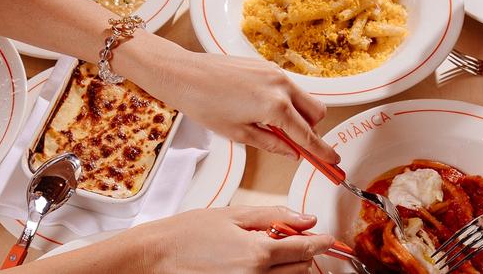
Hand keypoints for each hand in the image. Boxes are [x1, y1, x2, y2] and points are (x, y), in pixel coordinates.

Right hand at [128, 206, 333, 272]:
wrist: (155, 257)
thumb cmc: (186, 234)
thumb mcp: (231, 215)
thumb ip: (272, 215)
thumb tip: (305, 218)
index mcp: (257, 253)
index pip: (304, 249)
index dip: (320, 242)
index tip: (327, 238)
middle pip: (301, 270)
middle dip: (302, 254)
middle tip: (287, 240)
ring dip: (288, 268)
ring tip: (266, 252)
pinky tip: (255, 265)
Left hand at [142, 51, 338, 162]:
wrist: (184, 74)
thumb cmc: (205, 104)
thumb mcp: (238, 133)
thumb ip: (272, 144)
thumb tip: (292, 153)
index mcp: (275, 107)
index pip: (307, 134)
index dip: (321, 151)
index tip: (332, 161)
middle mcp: (281, 86)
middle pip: (316, 113)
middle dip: (312, 131)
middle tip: (296, 144)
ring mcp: (276, 72)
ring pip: (303, 98)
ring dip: (298, 115)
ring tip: (271, 126)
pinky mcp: (267, 65)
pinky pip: (288, 86)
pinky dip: (285, 101)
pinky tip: (261, 108)